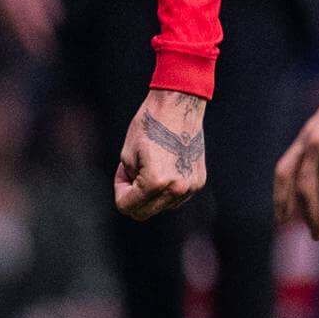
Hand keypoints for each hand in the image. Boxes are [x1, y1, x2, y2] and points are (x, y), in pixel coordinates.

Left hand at [114, 88, 207, 219]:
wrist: (178, 105)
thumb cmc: (149, 125)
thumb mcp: (127, 155)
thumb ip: (130, 182)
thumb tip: (136, 199)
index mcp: (155, 182)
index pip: (127, 207)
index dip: (120, 190)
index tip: (123, 172)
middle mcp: (176, 189)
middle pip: (144, 213)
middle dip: (133, 197)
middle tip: (132, 173)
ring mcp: (190, 187)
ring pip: (161, 206)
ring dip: (151, 193)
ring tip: (150, 165)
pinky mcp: (198, 181)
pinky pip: (176, 197)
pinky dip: (167, 188)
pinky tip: (166, 165)